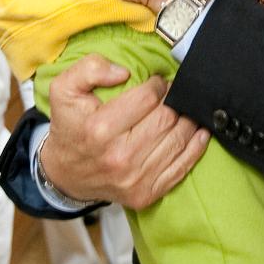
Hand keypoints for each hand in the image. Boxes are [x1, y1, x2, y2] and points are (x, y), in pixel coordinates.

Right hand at [39, 54, 209, 208]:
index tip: (157, 82)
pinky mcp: (146, 194)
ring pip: (178, 141)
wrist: (65, 174)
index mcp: (100, 129)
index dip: (157, 85)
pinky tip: (199, 133)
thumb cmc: (70, 127)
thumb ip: (89, 69)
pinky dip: (195, 148)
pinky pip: (181, 168)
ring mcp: (134, 179)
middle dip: (175, 100)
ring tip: (184, 109)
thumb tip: (124, 72)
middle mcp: (119, 157)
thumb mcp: (64, 90)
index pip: (147, 98)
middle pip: (167, 119)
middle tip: (173, 93)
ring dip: (188, 120)